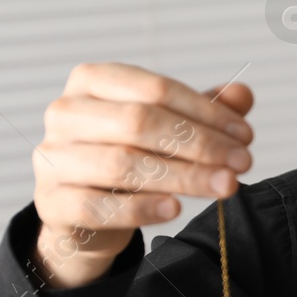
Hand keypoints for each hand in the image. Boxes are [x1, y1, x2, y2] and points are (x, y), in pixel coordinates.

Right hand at [30, 62, 253, 287]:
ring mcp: (52, 158)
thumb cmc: (129, 158)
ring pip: (122, 164)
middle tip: (242, 164)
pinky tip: (175, 208)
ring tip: (224, 187)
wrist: (81, 215)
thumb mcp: (167, 131)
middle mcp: (66, 113)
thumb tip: (243, 94)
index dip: (206, 113)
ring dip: (183, 177)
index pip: (155, 90)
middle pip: (139, 122)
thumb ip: (202, 112)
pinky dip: (141, 208)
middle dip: (200, 144)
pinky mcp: (51, 203)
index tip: (246, 136)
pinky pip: (98, 206)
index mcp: (92, 81)